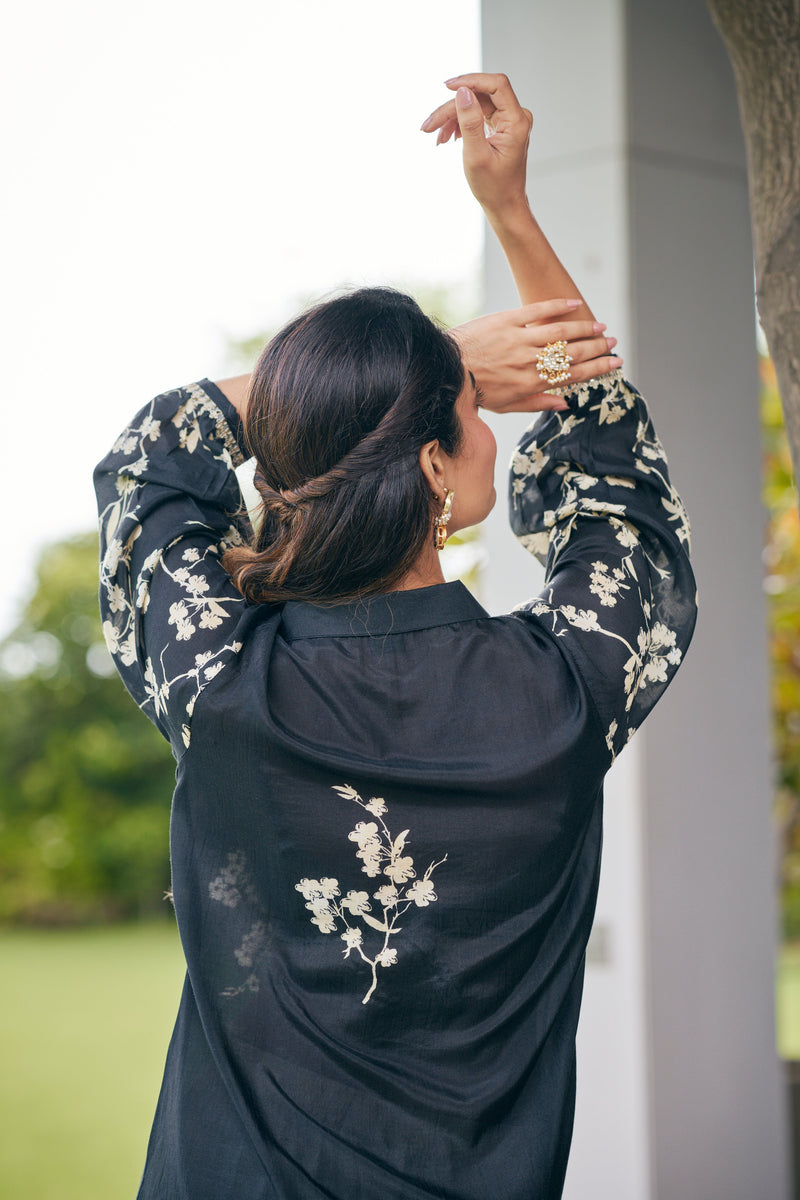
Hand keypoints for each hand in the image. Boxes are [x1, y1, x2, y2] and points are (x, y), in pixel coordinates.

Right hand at [421, 72, 531, 217]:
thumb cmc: (493, 187)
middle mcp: (516, 117)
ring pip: (476, 106)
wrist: (504, 205)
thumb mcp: (476, 156)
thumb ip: (470, 122)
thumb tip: (462, 92)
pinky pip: (478, 116)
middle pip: (480, 97)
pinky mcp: (501, 127)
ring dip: (453, 118)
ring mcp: (509, 121)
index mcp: (516, 121)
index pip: (496, 85)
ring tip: (437, 137)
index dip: (471, 81)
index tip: (447, 86)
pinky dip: (461, 124)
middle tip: (430, 125)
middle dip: (453, 108)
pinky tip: (448, 137)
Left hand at [450, 299, 621, 413]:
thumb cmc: (477, 390)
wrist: (447, 370)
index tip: (615, 363)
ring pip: (560, 332)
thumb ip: (538, 402)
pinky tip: (574, 304)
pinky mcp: (507, 320)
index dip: (598, 368)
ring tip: (601, 326)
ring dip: (584, 328)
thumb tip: (566, 405)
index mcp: (532, 383)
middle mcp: (530, 362)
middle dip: (597, 348)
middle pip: (573, 353)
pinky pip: (537, 310)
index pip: (573, 375)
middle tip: (614, 343)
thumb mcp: (507, 405)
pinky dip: (558, 306)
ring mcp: (519, 340)